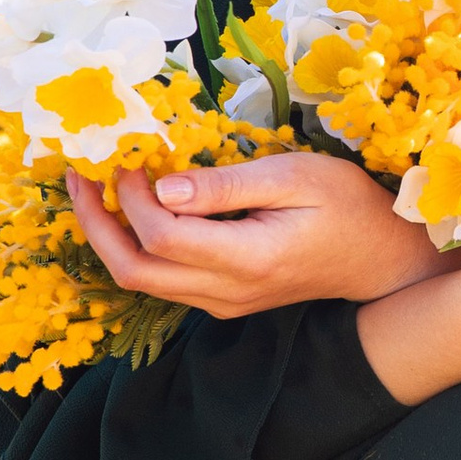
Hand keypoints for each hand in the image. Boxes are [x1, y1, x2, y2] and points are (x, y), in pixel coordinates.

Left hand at [66, 151, 444, 320]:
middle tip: (78, 175)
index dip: (132, 197)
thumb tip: (162, 184)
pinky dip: (136, 245)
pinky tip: (134, 209)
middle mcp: (226, 293)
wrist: (381, 259)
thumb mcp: (293, 177)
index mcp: (247, 260)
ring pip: (142, 282)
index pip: (162, 236)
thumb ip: (225, 186)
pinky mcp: (221, 300)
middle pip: (134, 271)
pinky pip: (163, 280)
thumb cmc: (347, 206)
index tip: (129, 156)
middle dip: (95, 223)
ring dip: (109, 236)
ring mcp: (222, 303)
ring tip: (95, 188)